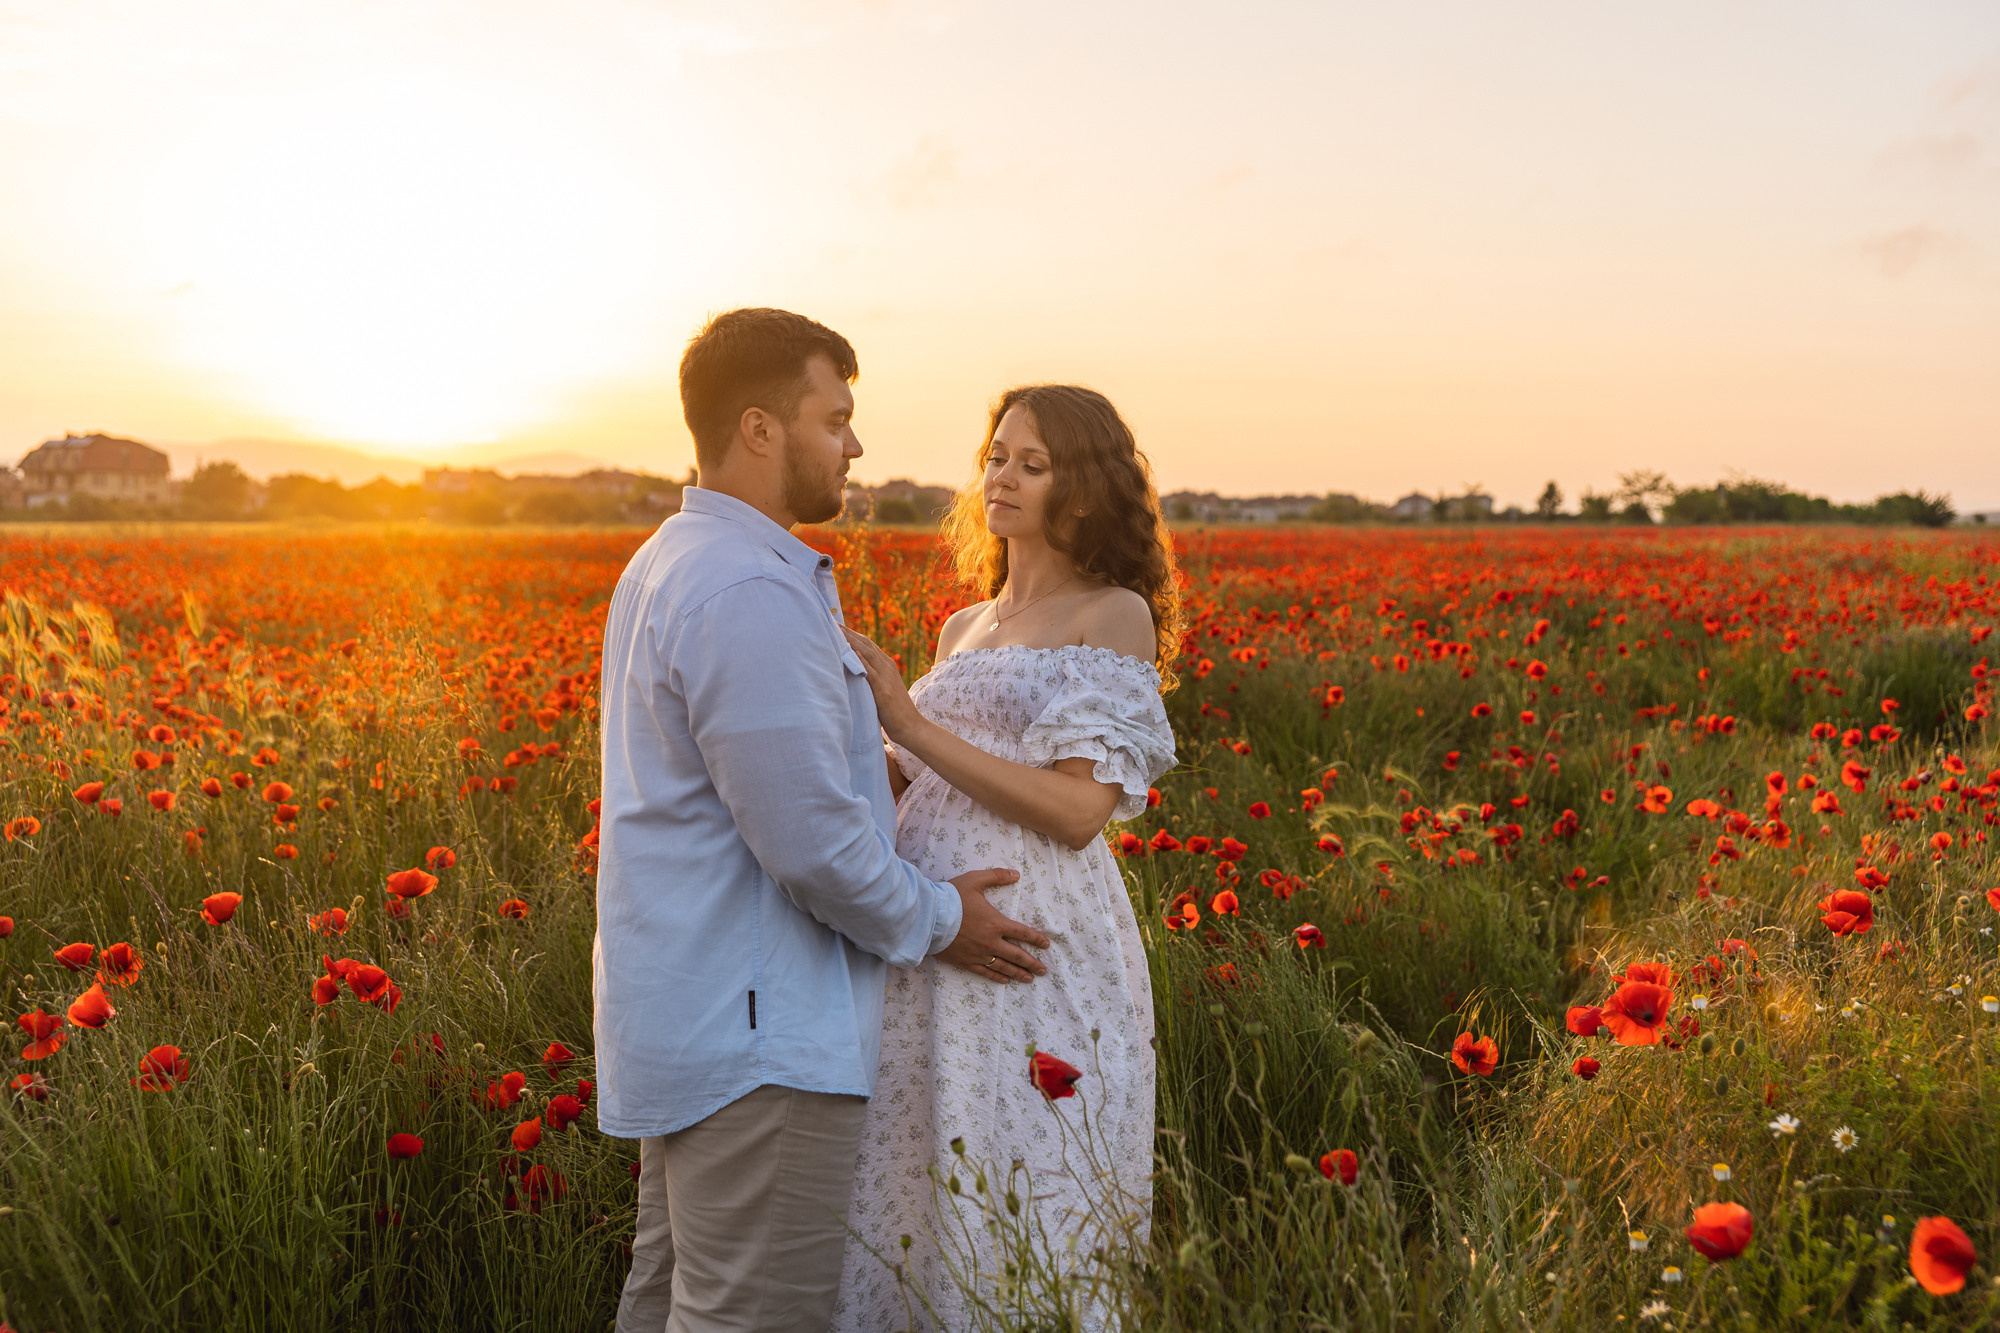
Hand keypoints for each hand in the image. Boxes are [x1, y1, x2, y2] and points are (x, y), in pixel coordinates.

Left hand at [841, 627, 925, 743]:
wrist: (911, 726)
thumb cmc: (893, 711)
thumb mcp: (881, 689)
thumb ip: (870, 677)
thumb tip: (851, 671)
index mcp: (886, 665)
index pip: (865, 643)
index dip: (850, 633)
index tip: (834, 625)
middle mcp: (886, 666)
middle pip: (864, 643)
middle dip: (846, 632)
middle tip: (829, 621)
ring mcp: (886, 677)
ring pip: (866, 653)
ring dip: (850, 640)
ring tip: (835, 630)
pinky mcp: (883, 690)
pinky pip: (871, 672)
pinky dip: (861, 660)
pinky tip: (852, 651)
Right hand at [937, 868, 1049, 983]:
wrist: (928, 917)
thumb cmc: (951, 898)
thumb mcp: (975, 880)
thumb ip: (997, 876)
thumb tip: (1016, 874)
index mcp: (996, 923)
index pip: (1022, 933)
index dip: (1036, 939)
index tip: (1046, 945)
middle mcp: (991, 942)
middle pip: (1017, 955)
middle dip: (1032, 963)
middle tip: (1043, 970)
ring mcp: (979, 954)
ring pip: (1004, 967)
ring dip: (1019, 973)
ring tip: (1030, 978)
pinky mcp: (966, 962)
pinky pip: (986, 972)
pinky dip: (997, 977)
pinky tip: (1005, 980)